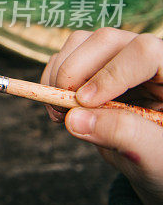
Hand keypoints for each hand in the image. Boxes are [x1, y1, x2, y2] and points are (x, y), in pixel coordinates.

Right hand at [41, 28, 162, 204]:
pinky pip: (67, 55)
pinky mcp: (99, 64)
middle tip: (64, 110)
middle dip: (75, 72)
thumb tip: (74, 119)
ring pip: (82, 42)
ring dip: (60, 75)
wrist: (156, 163)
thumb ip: (125, 135)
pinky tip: (61, 108)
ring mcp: (123, 56)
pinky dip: (52, 78)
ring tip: (61, 113)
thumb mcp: (154, 156)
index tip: (86, 104)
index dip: (112, 74)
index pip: (145, 53)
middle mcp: (150, 57)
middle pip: (107, 40)